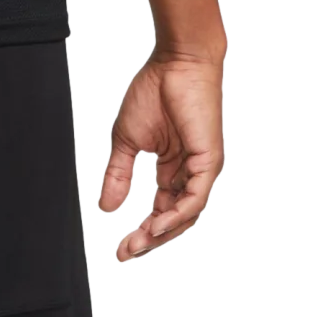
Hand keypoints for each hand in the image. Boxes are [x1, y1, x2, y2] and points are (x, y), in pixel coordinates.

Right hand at [99, 44, 226, 264]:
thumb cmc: (155, 91)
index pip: (159, 209)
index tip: (121, 246)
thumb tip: (107, 204)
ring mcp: (201, 169)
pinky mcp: (209, 161)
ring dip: (162, 231)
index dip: (141, 229)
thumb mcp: (126, 139)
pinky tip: (158, 224)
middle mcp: (188, 172)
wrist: (174, 64)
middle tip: (127, 252)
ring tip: (139, 242)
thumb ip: (117, 174)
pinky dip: (177, 214)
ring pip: (186, 213)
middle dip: (150, 238)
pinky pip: (195, 197)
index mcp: (171, 167)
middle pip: (172, 218)